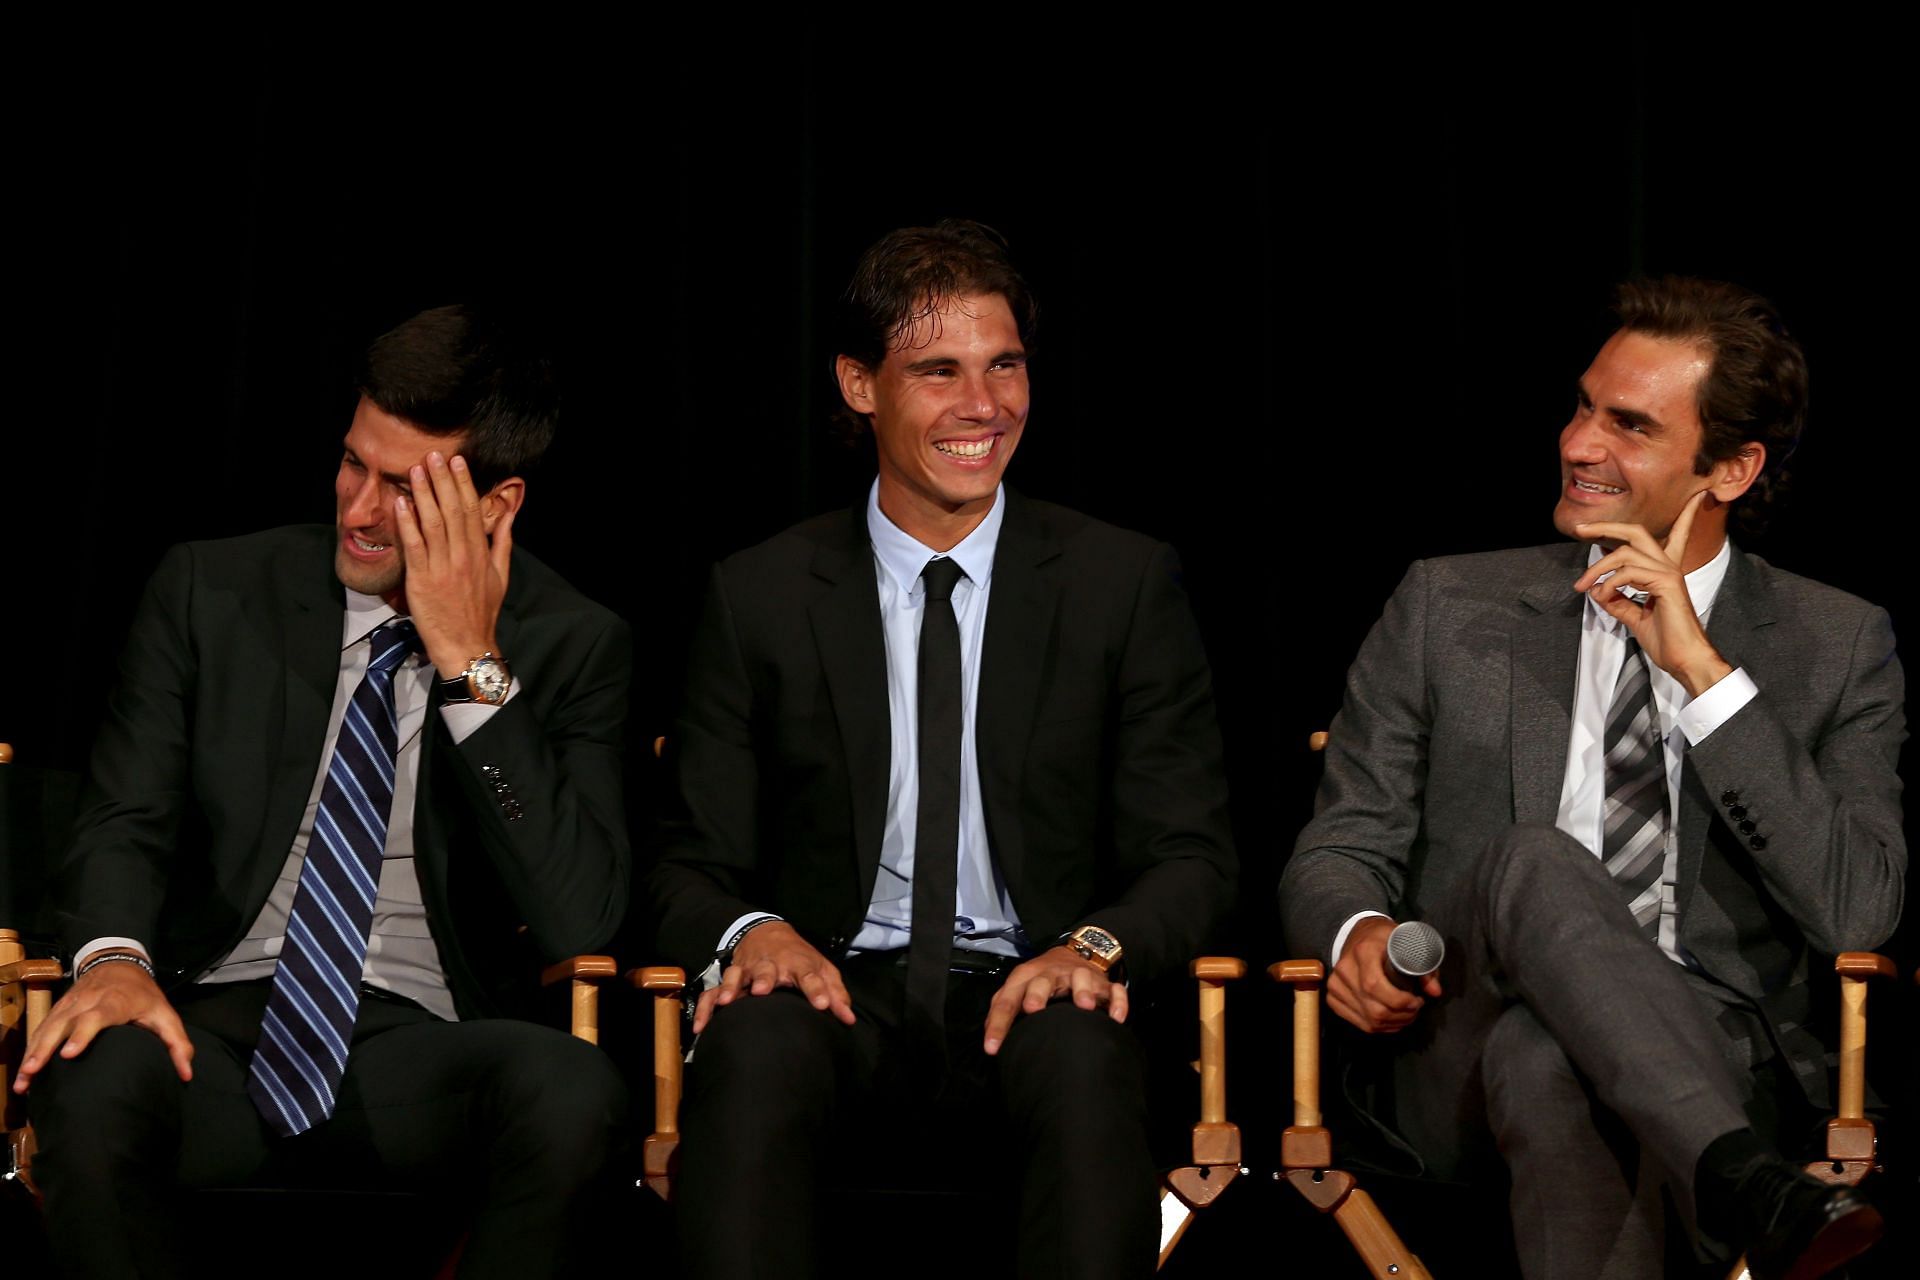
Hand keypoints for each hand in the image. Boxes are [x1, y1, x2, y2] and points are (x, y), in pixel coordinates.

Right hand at [13, 960, 192, 1092]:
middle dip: (46, 1048)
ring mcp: (69, 1004)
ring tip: (23, 1080)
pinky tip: (23, 1072)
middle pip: (63, 1024)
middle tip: (32, 1072)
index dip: (82, 1034)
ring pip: (47, 1027)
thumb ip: (177, 1044)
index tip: (69, 1053)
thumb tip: (186, 1074)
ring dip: (32, 1053)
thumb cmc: (143, 994)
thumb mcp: (165, 1014)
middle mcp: (87, 1002)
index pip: (96, 1017)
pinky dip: (30, 1048)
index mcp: (114, 1002)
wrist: (118, 962)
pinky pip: (40, 1029)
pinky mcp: (58, 1009)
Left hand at [393, 452, 513, 677]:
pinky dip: (407, 523)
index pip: (471, 510)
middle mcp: (463, 556)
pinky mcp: (422, 580)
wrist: (467, 644)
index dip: (463, 484)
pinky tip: (401, 503)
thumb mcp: (501, 574)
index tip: (457, 461)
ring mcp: (442, 567)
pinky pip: (414, 546)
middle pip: (452, 511)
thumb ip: (502, 541)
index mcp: (481, 553)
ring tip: (416, 470)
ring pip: (432, 523)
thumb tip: (508, 513)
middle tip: (434, 455)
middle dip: (442, 480)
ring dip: (424, 494)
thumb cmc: (482, 611)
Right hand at [692, 921, 855, 1032]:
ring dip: (732, 986)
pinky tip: (702, 1026)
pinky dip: (706, 1007)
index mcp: (798, 964)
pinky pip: (714, 993)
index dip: (816, 990)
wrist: (767, 933)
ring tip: (728, 1001)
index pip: (810, 976)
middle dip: (765, 979)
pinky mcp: (730, 979)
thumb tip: (849, 1019)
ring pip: (737, 976)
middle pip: (768, 971)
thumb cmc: (800, 958)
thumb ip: (835, 994)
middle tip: (762, 991)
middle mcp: (771, 966)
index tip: (822, 1005)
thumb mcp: (822, 969)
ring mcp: (748, 970)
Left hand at [982, 946, 1126, 1054]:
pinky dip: (1117, 1002)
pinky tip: (1116, 1017)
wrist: (1075, 953)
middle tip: (1033, 1008)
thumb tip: (991, 1040)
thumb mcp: (1019, 988)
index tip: (992, 1048)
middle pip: (1042, 981)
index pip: (1008, 1000)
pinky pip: (1114, 991)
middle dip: (1037, 993)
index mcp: (1026, 978)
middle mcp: (1052, 974)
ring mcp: (1080, 976)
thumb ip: (1003, 1010)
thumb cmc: (1042, 980)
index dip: (998, 1023)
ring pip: (1081, 978)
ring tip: (1084, 1006)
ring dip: (1083, 990)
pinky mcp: (1103, 984)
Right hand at [1326, 917, 1441, 1033]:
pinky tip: (1392, 1020)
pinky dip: (1379, 1027)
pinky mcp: (1333, 997)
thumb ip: (1424, 966)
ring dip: (1393, 1024)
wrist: (1359, 934)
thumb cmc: (1385, 939)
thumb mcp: (1408, 943)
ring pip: (1368, 1020)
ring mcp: (1336, 984)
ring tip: (1407, 1015)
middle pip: (1374, 1009)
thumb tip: (1435, 992)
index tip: (1417, 1001)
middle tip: (1415, 1010)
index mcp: (1363, 951)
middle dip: (1401, 1016)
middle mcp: (1345, 968)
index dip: (1399, 1001)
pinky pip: (1358, 1023)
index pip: (1375, 985)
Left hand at [1571, 490, 1732, 696]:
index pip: (1676, 536)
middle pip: (1636, 531)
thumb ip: (1617, 601)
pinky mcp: (1666, 584)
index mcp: (1665, 572)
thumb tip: (1598, 589)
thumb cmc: (1665, 640)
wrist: (1684, 660)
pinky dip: (1609, 583)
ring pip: (1625, 553)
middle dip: (1606, 526)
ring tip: (1583, 586)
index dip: (1686, 516)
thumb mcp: (1634, 617)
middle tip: (1581, 529)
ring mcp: (1669, 573)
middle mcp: (1669, 567)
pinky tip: (1603, 596)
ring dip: (1597, 568)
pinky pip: (1627, 573)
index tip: (1697, 497)